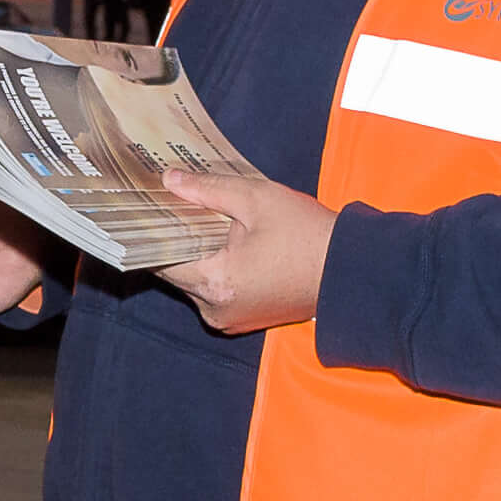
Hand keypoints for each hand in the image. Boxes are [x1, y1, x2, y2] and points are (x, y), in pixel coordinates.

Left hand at [156, 164, 336, 334]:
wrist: (352, 269)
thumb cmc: (308, 234)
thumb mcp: (257, 199)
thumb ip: (208, 189)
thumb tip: (170, 180)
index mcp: (215, 282)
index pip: (159, 258)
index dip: (152, 230)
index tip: (148, 206)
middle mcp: (216, 309)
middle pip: (177, 270)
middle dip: (178, 238)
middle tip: (177, 205)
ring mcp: (231, 319)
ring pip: (196, 281)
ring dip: (199, 253)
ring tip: (205, 220)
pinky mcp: (246, 319)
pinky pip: (217, 291)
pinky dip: (217, 268)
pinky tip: (227, 242)